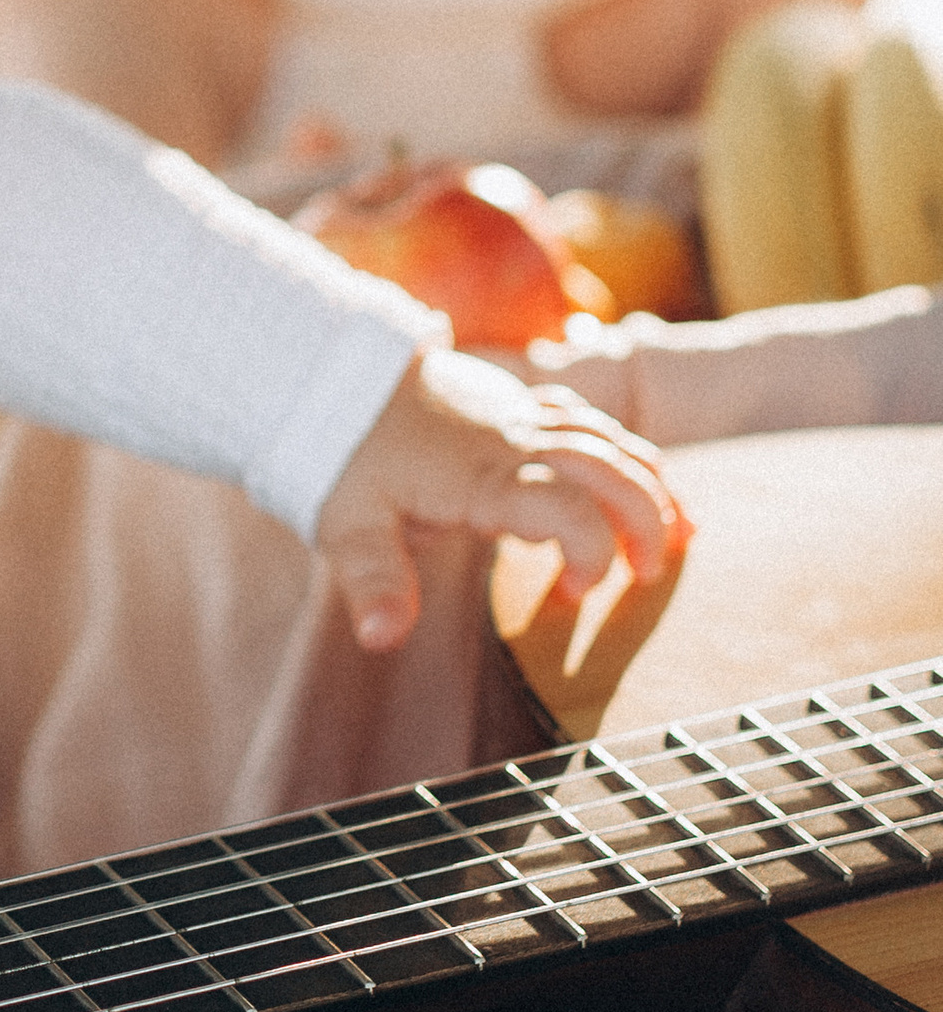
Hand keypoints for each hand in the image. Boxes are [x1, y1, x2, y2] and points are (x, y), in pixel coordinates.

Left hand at [315, 351, 689, 656]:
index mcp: (480, 472)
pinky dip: (630, 452)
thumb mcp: (346, 526)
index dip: (589, 553)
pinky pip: (592, 420)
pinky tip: (646, 483)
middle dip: (646, 520)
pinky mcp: (521, 403)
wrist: (329, 374)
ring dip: (651, 486)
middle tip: (648, 577)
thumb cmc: (340, 455)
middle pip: (610, 467)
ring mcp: (522, 413)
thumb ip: (374, 580)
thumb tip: (381, 638)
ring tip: (682, 536)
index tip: (570, 597)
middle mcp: (515, 436)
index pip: (566, 506)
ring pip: (612, 439)